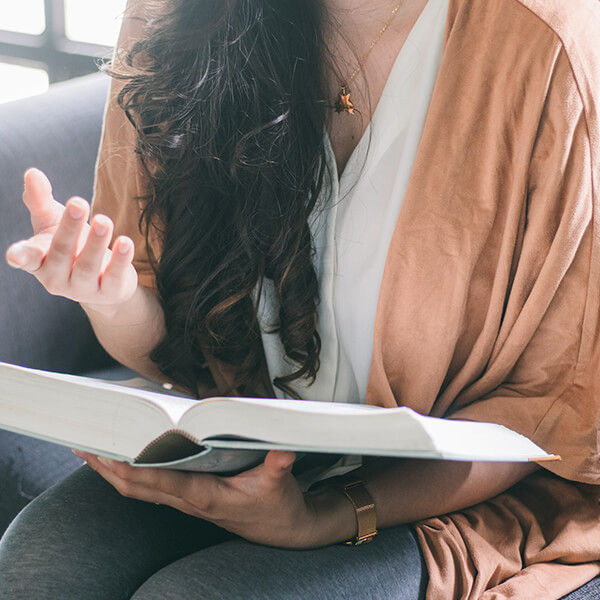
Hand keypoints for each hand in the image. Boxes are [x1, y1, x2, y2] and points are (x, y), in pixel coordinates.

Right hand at [5, 169, 137, 312]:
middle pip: (61, 252)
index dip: (22, 256)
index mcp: (39, 261)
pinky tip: (125, 242)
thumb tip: (32, 173)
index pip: (28, 258)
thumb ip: (40, 200)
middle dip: (70, 228)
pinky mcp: (109, 292)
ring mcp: (83, 288)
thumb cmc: (71, 245)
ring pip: (88, 266)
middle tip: (78, 203)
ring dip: (96, 242)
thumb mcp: (52, 222)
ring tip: (104, 220)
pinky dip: (120, 260)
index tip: (15, 254)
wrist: (103, 280)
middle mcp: (57, 278)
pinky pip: (113, 276)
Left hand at [73, 450, 356, 548]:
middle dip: (108, 468)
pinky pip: (151, 488)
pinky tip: (123, 462)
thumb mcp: (280, 484)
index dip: (132, 468)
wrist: (283, 530)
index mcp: (205, 495)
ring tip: (91, 451)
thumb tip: (282, 450)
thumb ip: (279, 465)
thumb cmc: (277, 506)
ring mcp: (187, 502)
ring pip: (139, 489)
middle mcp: (189, 500)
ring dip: (112, 473)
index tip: (108, 451)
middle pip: (138, 487)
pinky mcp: (190, 499)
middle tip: (83, 445)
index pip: (160, 481)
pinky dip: (130, 475)